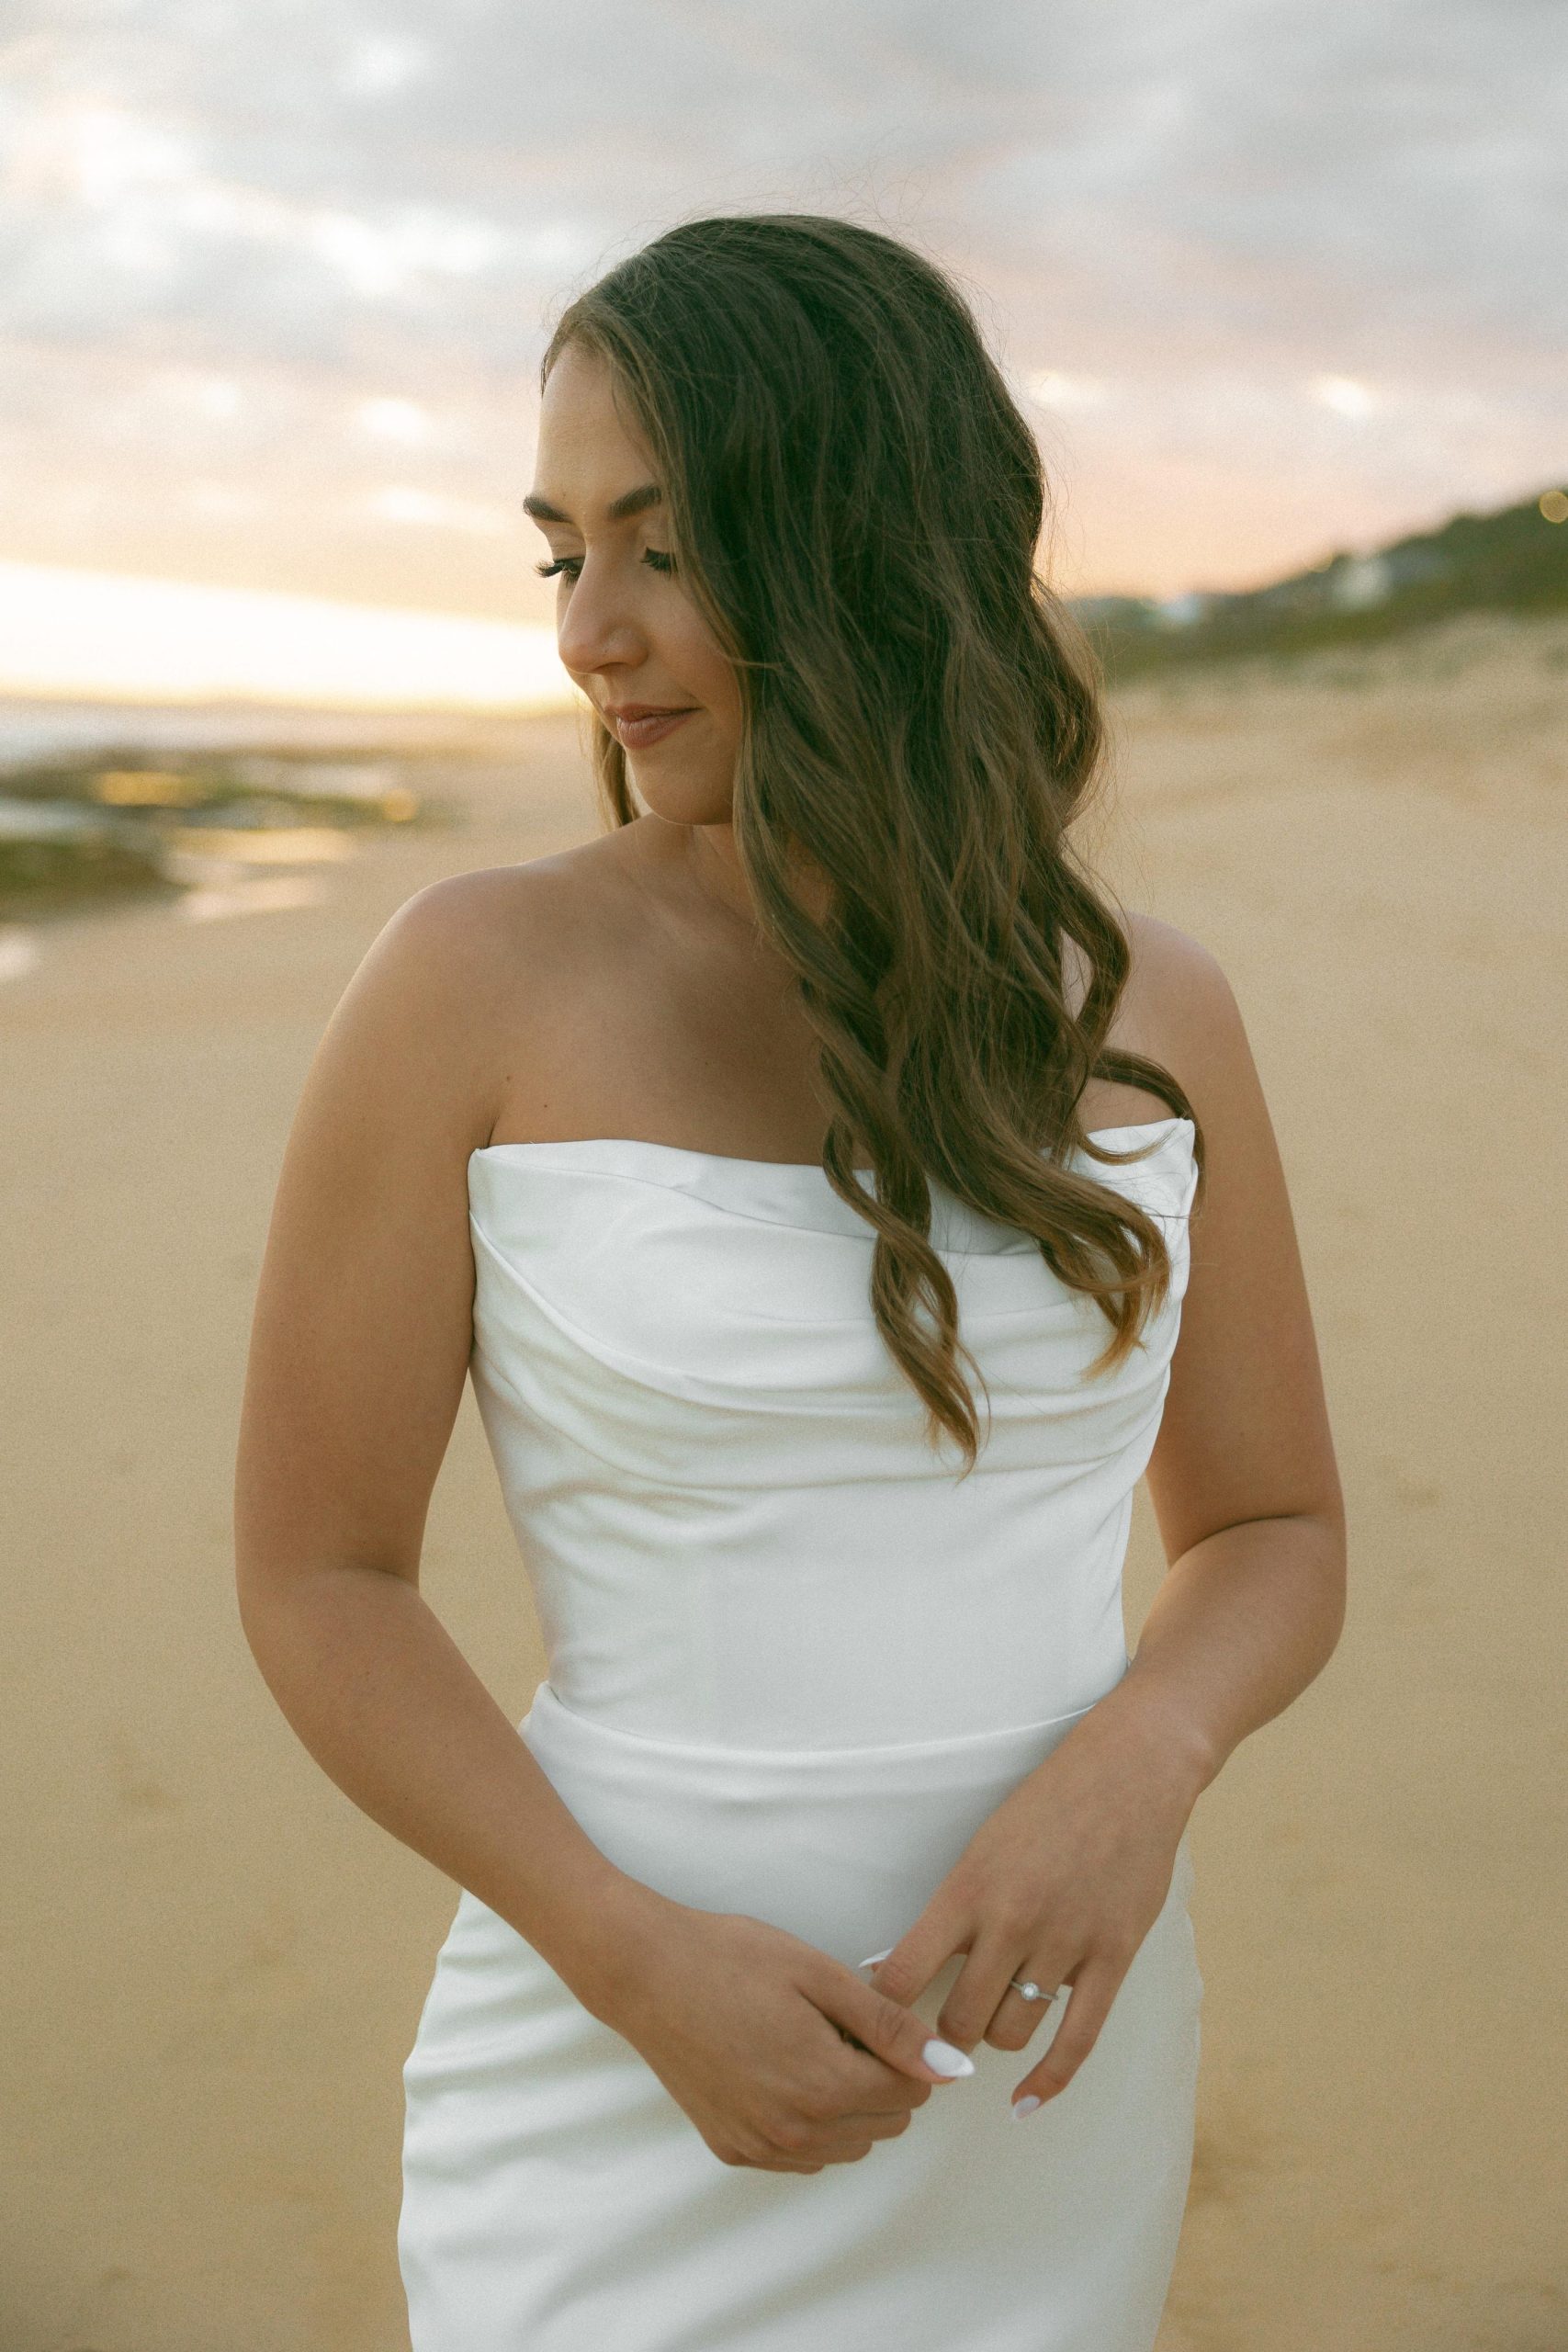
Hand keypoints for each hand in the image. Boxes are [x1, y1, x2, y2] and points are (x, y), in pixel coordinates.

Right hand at [593, 1892, 975, 2172]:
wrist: (646, 1973)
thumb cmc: (732, 1958)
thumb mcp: (820, 1975)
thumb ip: (890, 2026)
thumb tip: (951, 2068)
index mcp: (825, 2085)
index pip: (912, 2093)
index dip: (902, 2049)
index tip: (867, 2017)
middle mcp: (796, 2132)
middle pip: (886, 2123)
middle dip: (880, 2077)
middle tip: (835, 2025)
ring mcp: (761, 2147)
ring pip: (848, 2145)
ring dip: (848, 2103)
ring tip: (807, 2044)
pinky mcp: (733, 2150)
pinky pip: (802, 2155)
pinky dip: (810, 2123)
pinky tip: (781, 2071)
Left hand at [863, 1701, 1201, 2115]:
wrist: (1127, 1774)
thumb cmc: (1045, 1805)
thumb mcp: (981, 1848)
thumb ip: (946, 1912)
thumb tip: (886, 1967)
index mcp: (969, 1888)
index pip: (905, 1974)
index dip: (884, 2013)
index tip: (878, 2026)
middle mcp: (1012, 1920)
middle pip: (959, 2018)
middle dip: (944, 2035)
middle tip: (940, 2035)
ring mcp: (1065, 1941)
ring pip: (1011, 2031)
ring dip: (996, 2036)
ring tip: (994, 2018)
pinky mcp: (1112, 1956)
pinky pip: (1076, 2038)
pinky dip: (1048, 2080)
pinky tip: (1023, 2104)